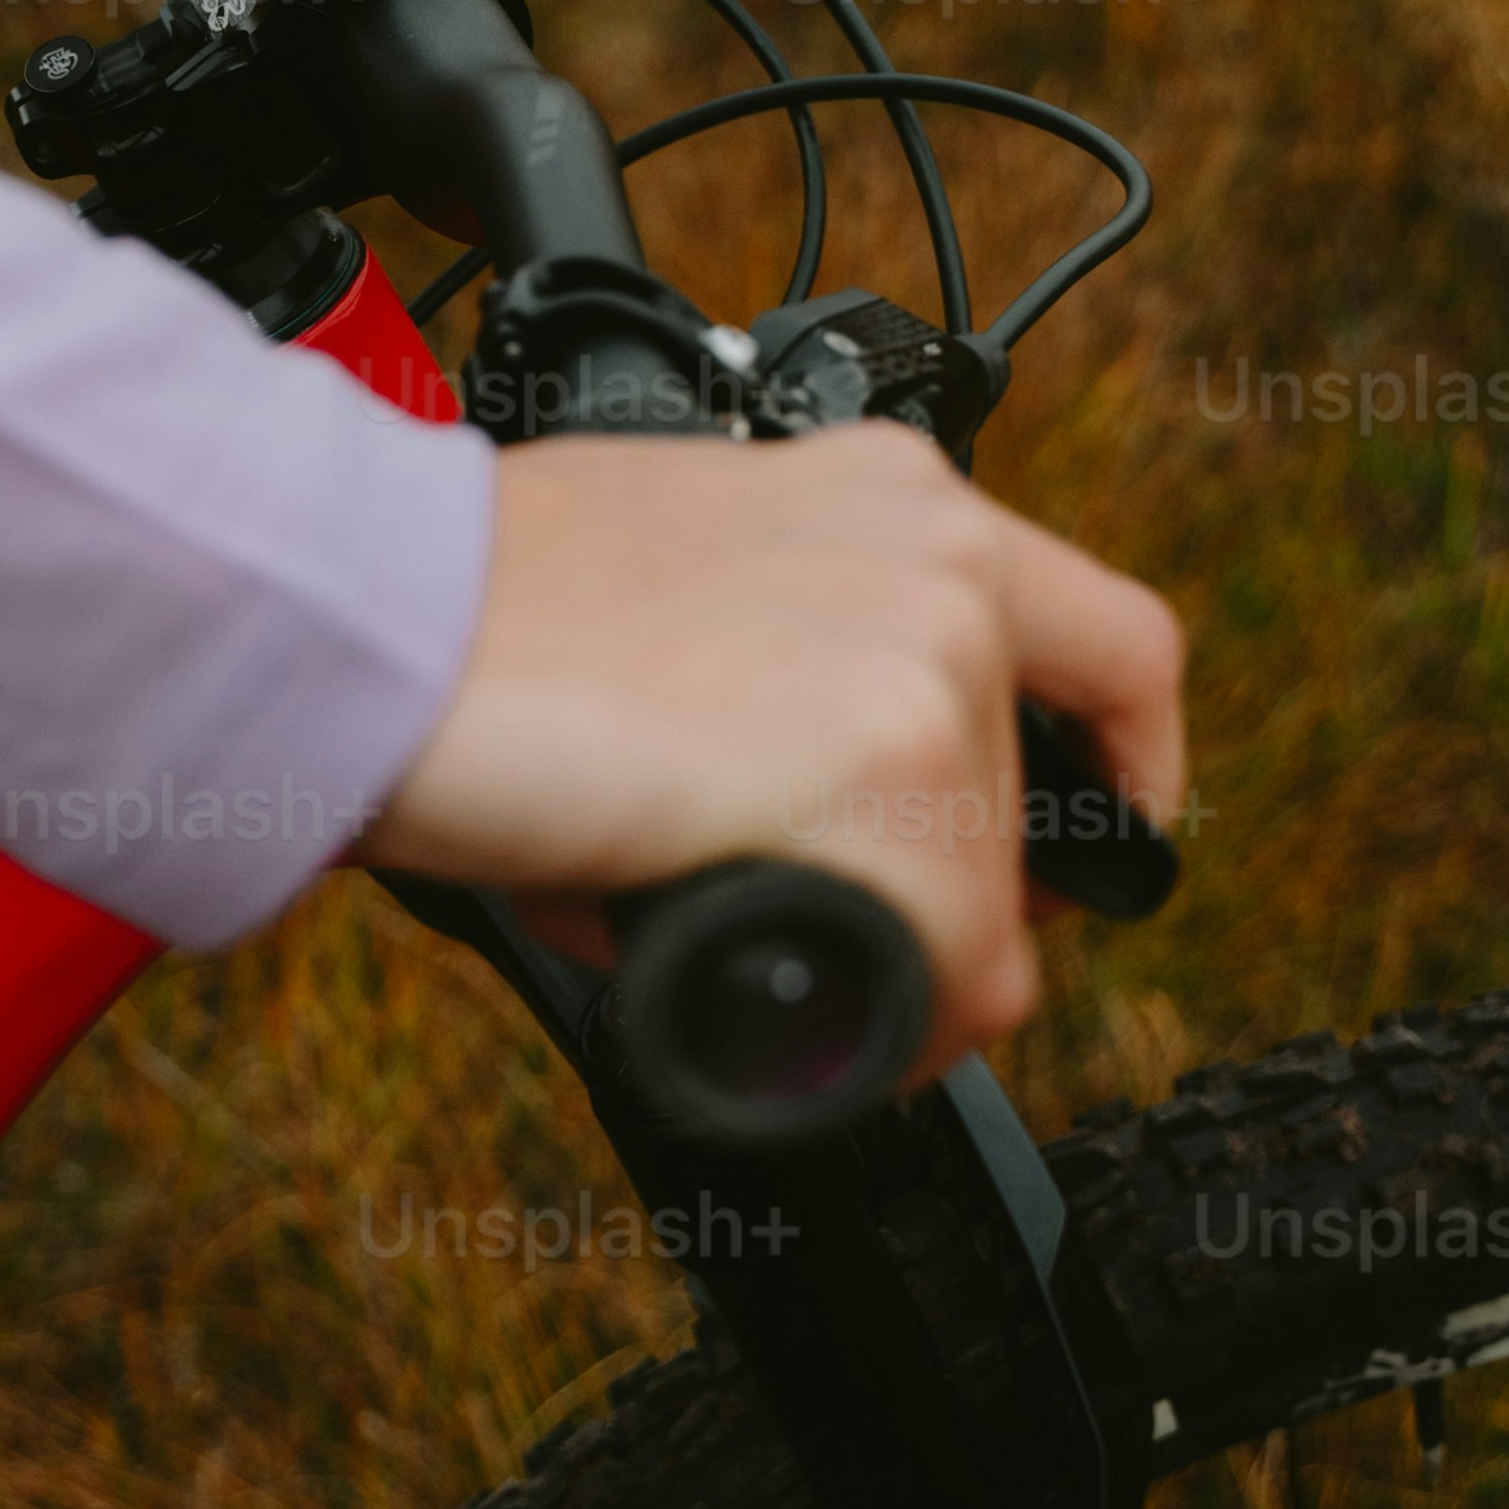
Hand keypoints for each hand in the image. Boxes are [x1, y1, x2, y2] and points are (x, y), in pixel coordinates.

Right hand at [367, 427, 1185, 1064]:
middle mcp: (943, 556)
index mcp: (895, 492)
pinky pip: (949, 972)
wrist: (387, 619)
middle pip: (1028, 812)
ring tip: (711, 900)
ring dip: (878, 955)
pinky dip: (865, 1016)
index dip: (1121, 769)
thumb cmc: (481, 612)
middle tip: (794, 907)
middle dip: (929, 891)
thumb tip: (835, 809)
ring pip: (982, 906)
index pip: (1111, 642)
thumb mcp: (693, 583)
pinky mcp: (895, 760)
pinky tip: (742, 957)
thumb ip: (808, 657)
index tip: (1090, 837)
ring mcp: (932, 658)